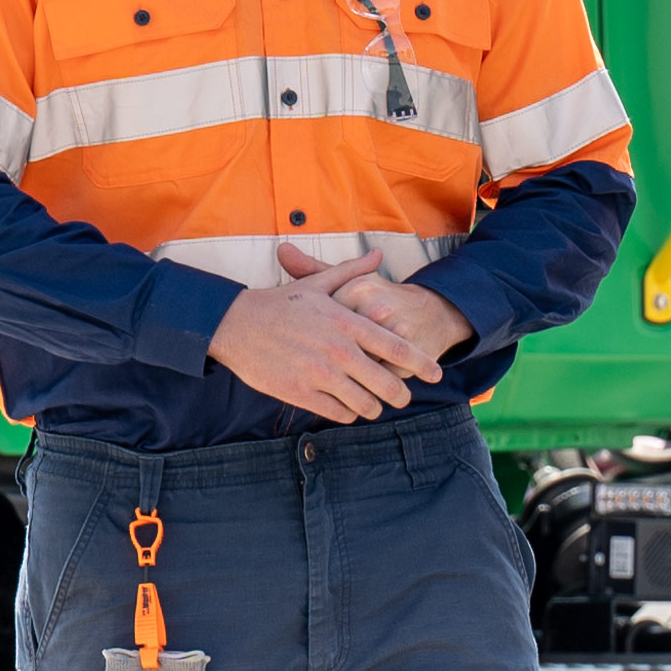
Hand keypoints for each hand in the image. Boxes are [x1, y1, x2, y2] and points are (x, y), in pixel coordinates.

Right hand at [204, 253, 420, 425]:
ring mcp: (320, 375)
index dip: (422, 364)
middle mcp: (339, 351)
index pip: (398, 348)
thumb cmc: (278, 304)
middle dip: (400, 394)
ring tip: (372, 405)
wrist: (234, 325)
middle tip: (402, 397)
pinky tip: (345, 407)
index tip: (435, 374)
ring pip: (364, 404)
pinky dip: (347, 413)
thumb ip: (353, 272)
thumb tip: (379, 256)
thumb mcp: (317, 285)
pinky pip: (338, 413)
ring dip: (373, 407)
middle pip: (387, 383)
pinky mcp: (301, 394)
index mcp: (347, 323)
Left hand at [322, 265, 472, 382]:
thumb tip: (281, 249)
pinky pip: (374, 378)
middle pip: (336, 343)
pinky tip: (370, 373)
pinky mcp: (407, 356)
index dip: (317, 331)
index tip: (321, 331)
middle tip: (330, 354)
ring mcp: (394, 332)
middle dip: (330, 354)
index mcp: (358, 287)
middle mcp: (376, 307)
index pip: (321, 318)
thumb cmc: (380, 298)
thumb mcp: (350, 281)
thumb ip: (312, 269)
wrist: (433, 313)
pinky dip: (369, 381)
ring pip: (355, 364)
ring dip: (349, 370)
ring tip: (348, 366)